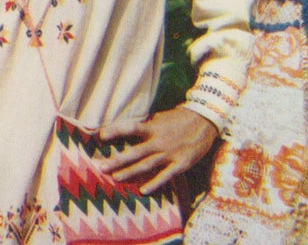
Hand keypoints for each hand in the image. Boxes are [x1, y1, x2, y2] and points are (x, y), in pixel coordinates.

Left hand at [96, 107, 217, 194]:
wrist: (205, 120)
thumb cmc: (180, 118)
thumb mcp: (161, 118)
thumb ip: (147, 125)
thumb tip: (128, 129)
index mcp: (154, 127)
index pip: (131, 128)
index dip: (116, 131)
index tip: (101, 136)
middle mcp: (159, 141)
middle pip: (135, 152)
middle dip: (117, 160)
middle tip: (101, 166)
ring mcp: (170, 153)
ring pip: (147, 165)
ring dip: (130, 172)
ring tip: (116, 177)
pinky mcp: (181, 164)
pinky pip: (165, 176)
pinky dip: (154, 183)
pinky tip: (143, 190)